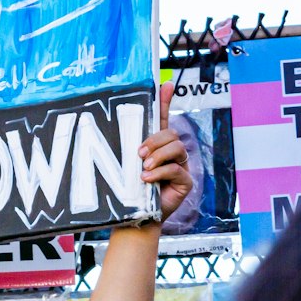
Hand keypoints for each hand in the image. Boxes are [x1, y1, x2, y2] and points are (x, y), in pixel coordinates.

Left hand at [137, 82, 192, 222]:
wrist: (135, 217)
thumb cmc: (129, 190)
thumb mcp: (126, 165)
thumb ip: (129, 149)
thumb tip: (115, 134)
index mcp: (156, 145)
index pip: (162, 118)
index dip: (165, 100)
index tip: (166, 83)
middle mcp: (170, 153)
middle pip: (170, 133)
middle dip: (154, 140)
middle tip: (139, 154)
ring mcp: (180, 166)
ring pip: (175, 147)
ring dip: (157, 156)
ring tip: (143, 168)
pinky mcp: (185, 181)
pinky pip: (176, 168)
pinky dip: (160, 172)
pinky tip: (147, 179)